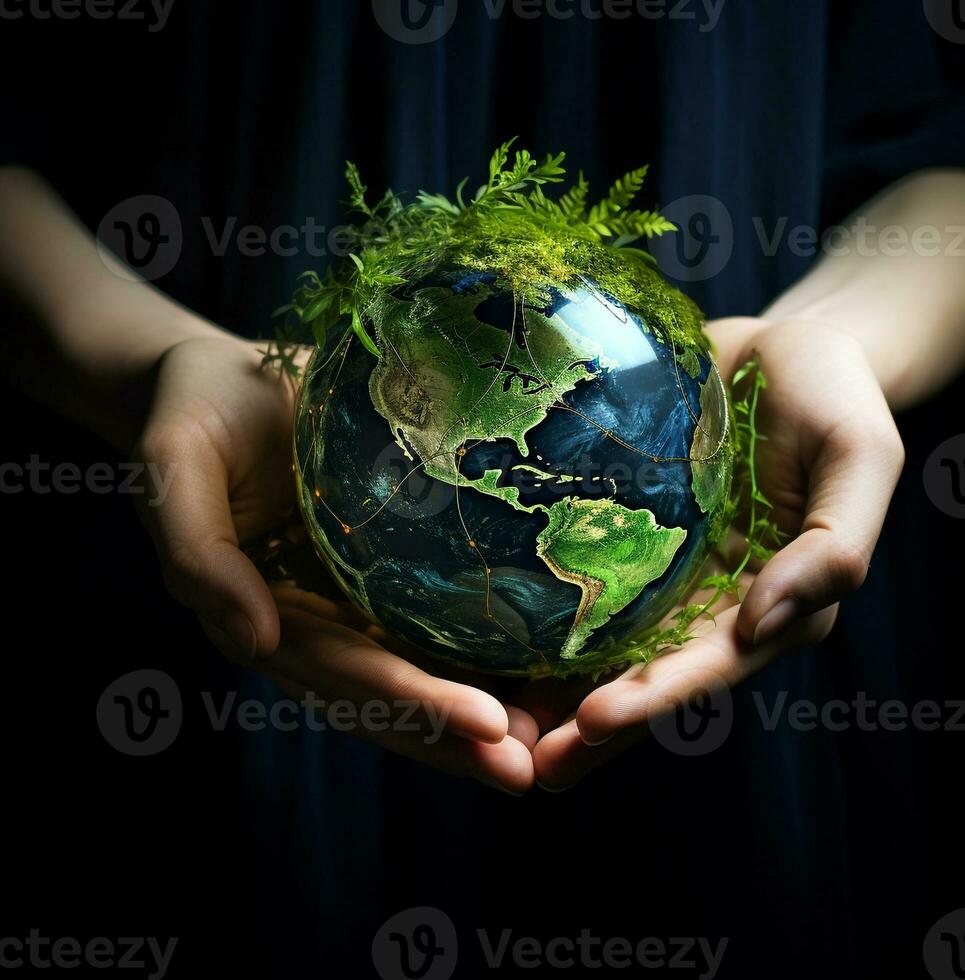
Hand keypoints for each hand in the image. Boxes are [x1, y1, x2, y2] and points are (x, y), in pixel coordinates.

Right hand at [135, 333, 534, 791]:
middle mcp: (308, 623)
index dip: (413, 704)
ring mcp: (345, 600)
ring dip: (472, 715)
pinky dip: (474, 655)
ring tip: (544, 745)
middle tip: (530, 768)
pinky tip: (530, 675)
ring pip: (412, 669)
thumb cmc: (196, 412)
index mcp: (258, 615)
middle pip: (386, 694)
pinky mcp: (376, 567)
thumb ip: (199, 555)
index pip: (343, 674)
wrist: (220, 375)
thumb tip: (256, 642)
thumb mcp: (176, 468)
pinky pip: (426, 618)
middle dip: (454, 737)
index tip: (488, 726)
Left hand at [526, 317, 904, 789]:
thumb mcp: (857, 459)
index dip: (655, 698)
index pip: (710, 664)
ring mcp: (668, 574)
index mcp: (775, 601)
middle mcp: (716, 602)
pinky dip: (545, 623)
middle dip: (592, 728)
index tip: (592, 722)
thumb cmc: (833, 396)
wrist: (780, 349)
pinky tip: (492, 646)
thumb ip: (832, 546)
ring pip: (609, 648)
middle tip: (527, 766)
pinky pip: (586, 587)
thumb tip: (763, 623)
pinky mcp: (631, 537)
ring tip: (493, 731)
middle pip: (649, 677)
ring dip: (557, 695)